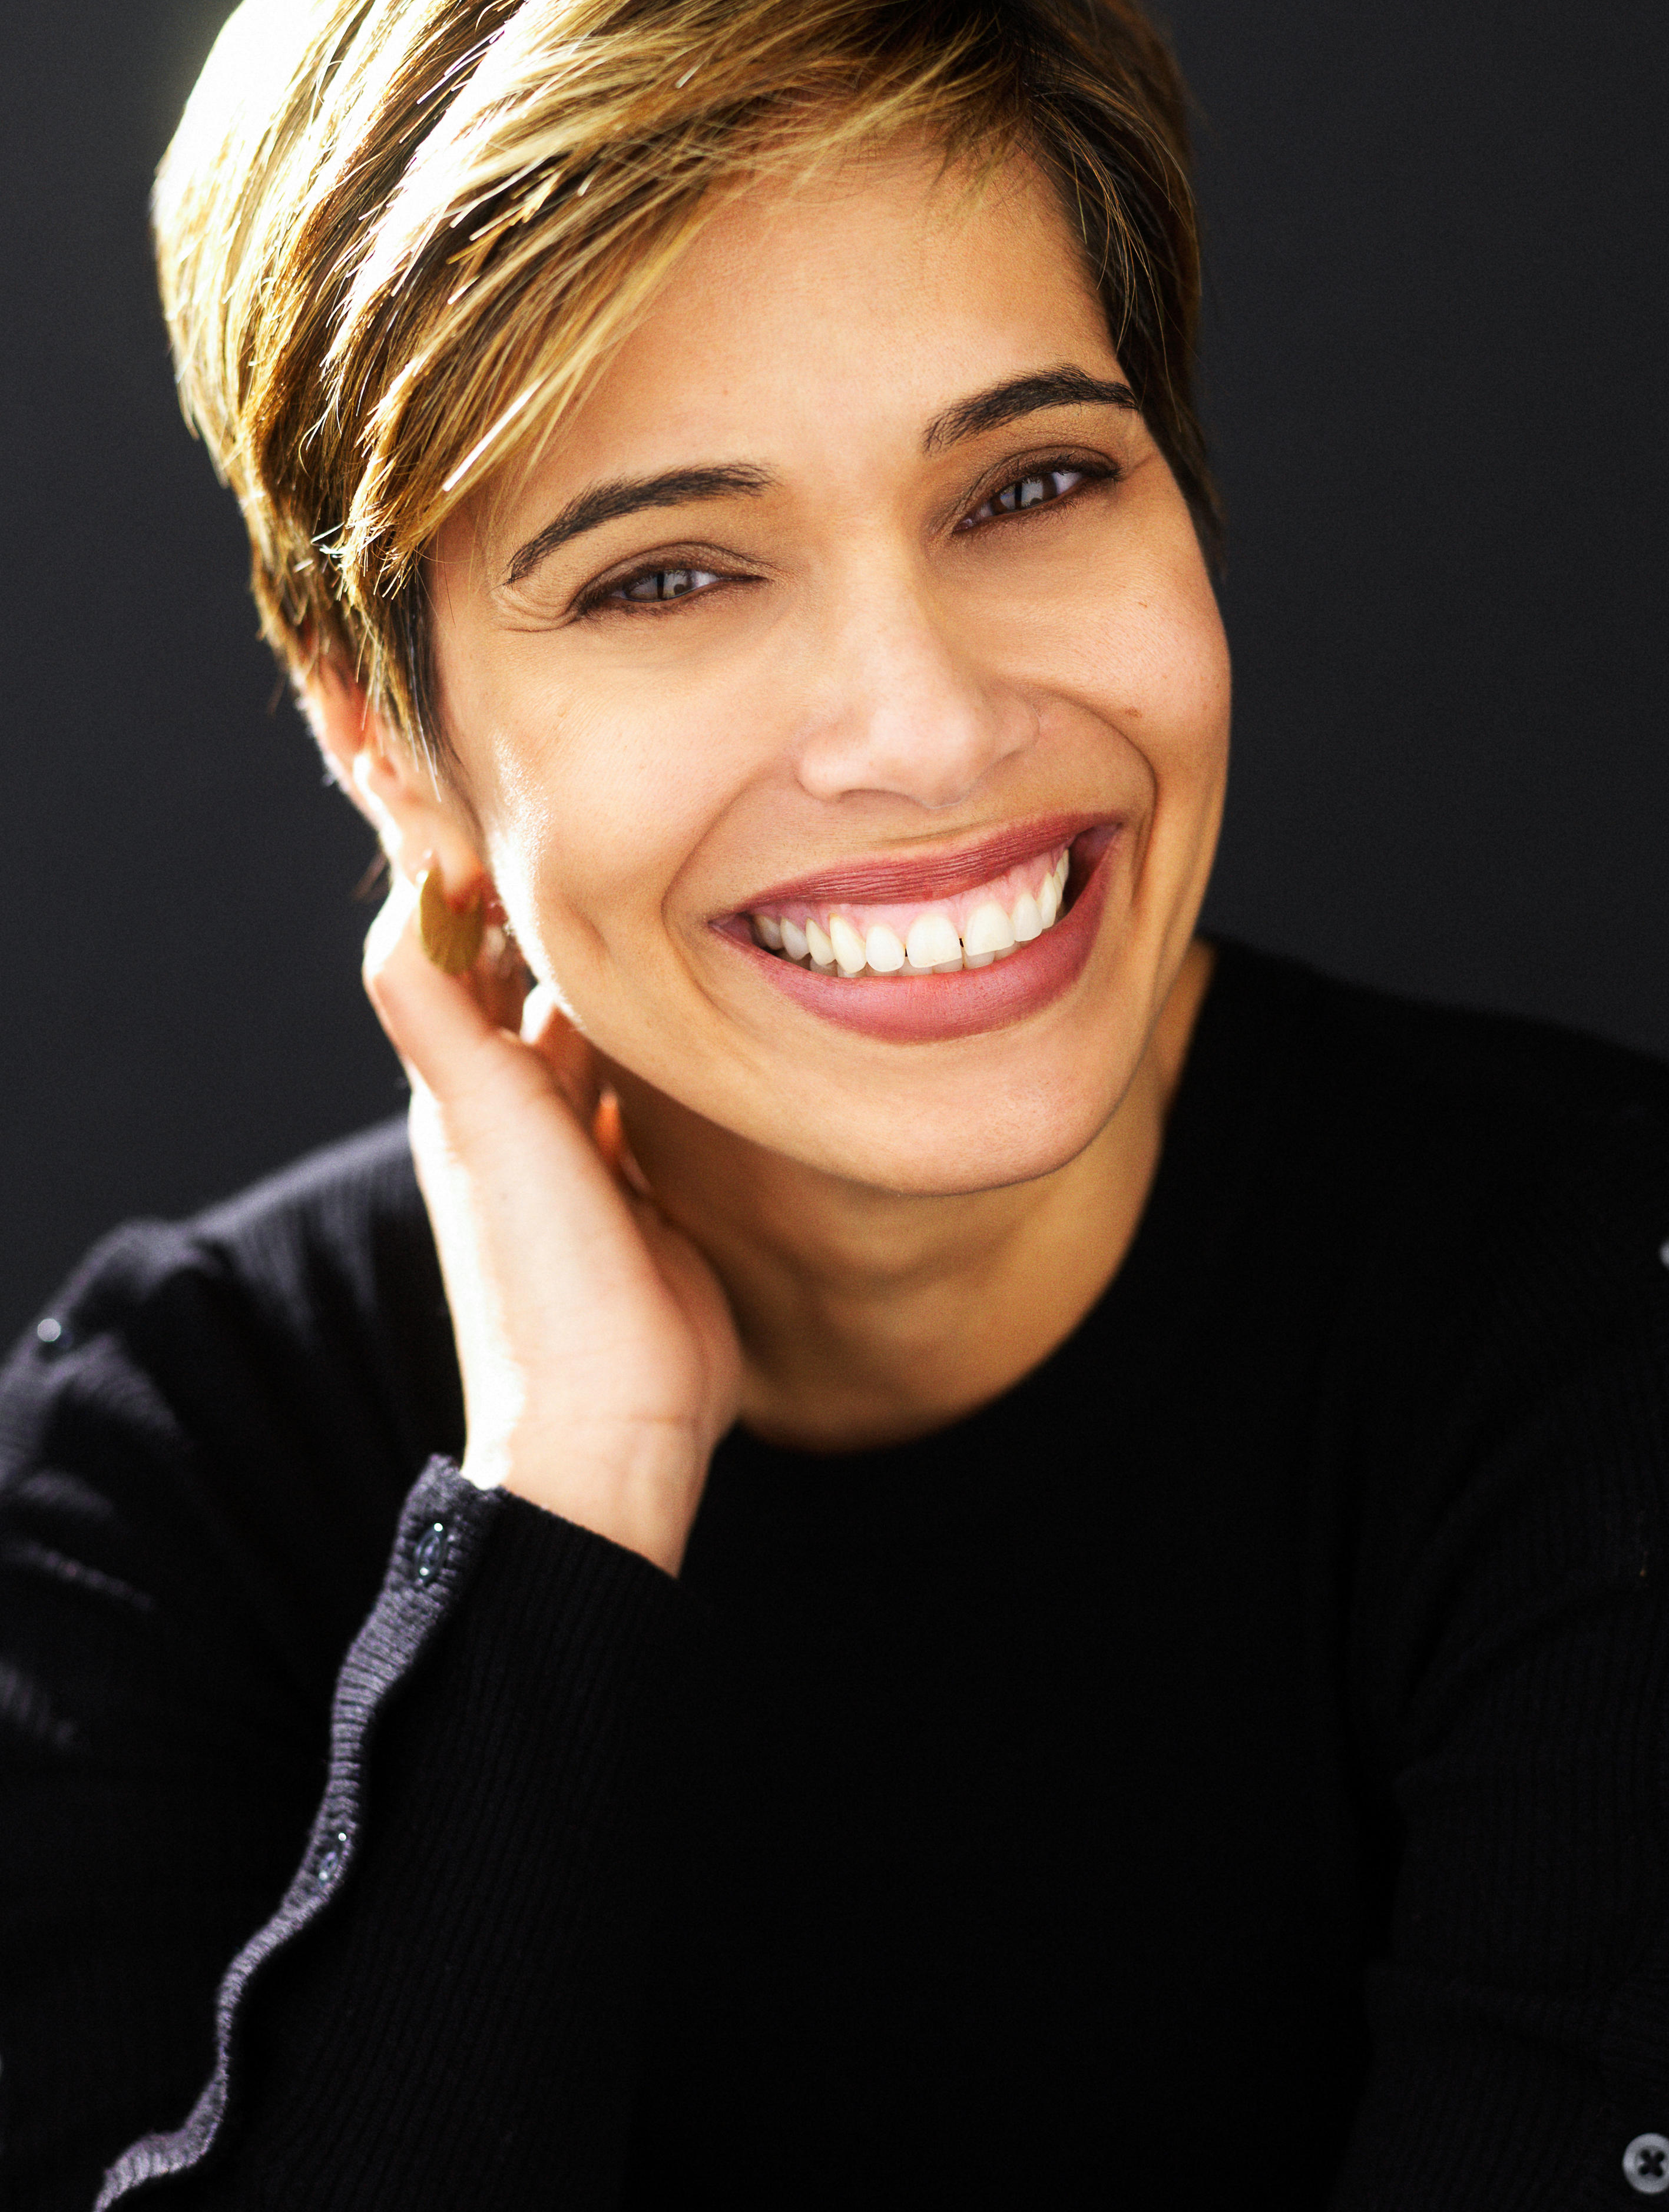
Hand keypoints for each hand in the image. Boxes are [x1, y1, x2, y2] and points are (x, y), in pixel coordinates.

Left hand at [362, 873, 742, 1574]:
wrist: (616, 1430)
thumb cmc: (548, 1286)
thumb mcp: (483, 1127)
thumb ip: (438, 1009)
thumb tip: (410, 888)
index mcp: (469, 1093)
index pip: (456, 948)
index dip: (461, 866)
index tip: (485, 781)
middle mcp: (522, 1113)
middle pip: (527, 979)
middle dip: (546, 898)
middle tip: (590, 803)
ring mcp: (589, 1152)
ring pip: (596, 1027)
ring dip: (615, 963)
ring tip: (667, 874)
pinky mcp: (653, 1190)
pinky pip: (653, 1089)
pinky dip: (668, 1036)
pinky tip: (714, 998)